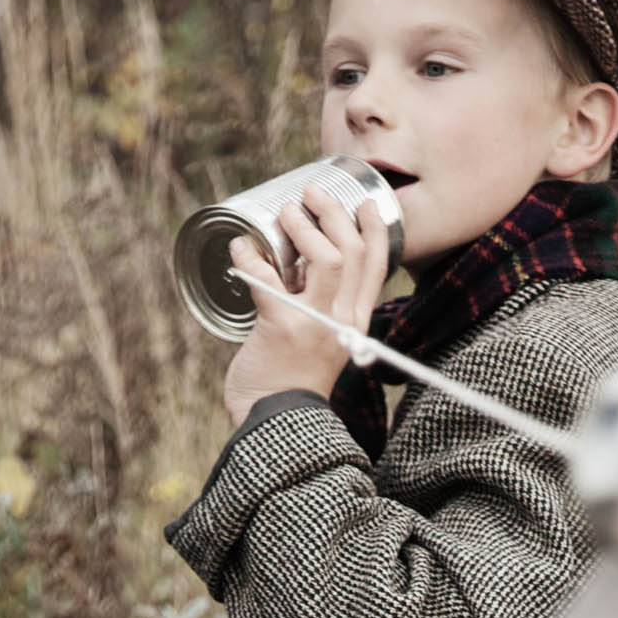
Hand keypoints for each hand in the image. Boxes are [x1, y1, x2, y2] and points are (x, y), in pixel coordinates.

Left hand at [221, 187, 393, 428]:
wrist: (275, 422)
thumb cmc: (292, 380)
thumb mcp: (319, 340)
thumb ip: (316, 304)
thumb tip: (294, 261)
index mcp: (356, 321)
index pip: (378, 265)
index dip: (374, 228)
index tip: (363, 203)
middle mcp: (344, 321)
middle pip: (353, 253)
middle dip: (334, 215)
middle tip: (311, 195)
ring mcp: (316, 324)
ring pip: (326, 259)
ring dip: (303, 228)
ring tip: (286, 211)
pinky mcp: (283, 328)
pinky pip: (267, 279)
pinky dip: (249, 257)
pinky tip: (239, 246)